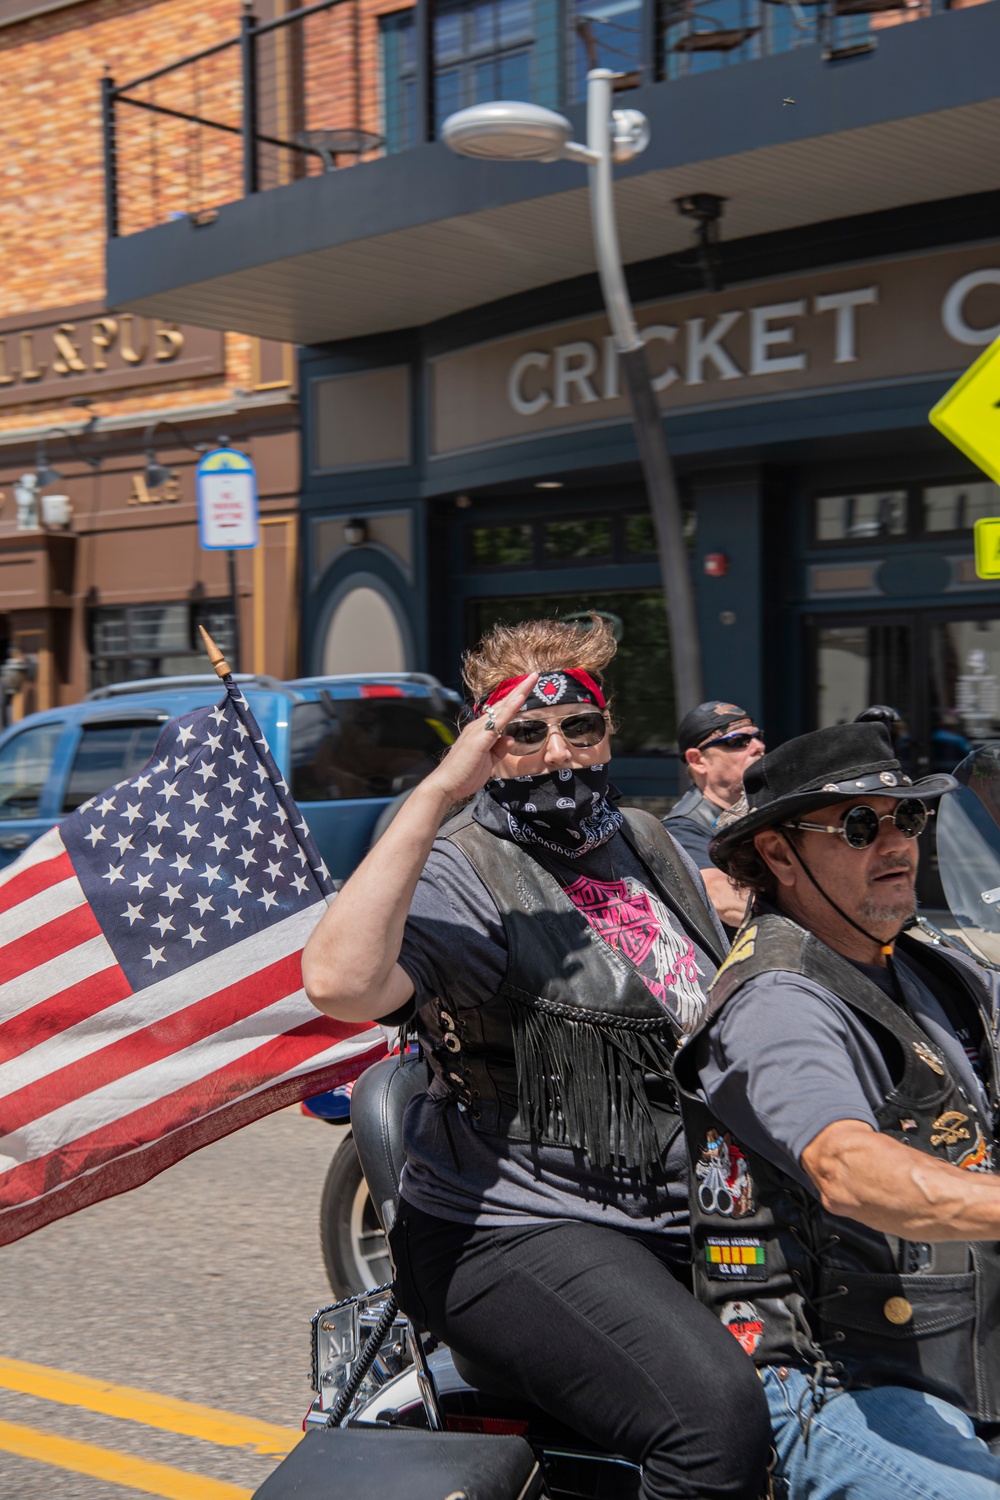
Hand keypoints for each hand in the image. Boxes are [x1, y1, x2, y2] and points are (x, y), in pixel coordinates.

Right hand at [427, 674, 538, 803]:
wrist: (445, 785)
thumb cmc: (464, 774)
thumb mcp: (488, 762)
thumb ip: (499, 749)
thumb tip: (511, 738)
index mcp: (481, 731)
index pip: (502, 711)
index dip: (515, 700)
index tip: (528, 688)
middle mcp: (479, 726)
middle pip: (503, 704)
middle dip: (521, 689)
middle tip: (535, 676)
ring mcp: (479, 730)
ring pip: (502, 708)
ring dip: (518, 693)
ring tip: (532, 679)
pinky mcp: (480, 739)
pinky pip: (498, 721)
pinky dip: (510, 709)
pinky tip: (520, 699)